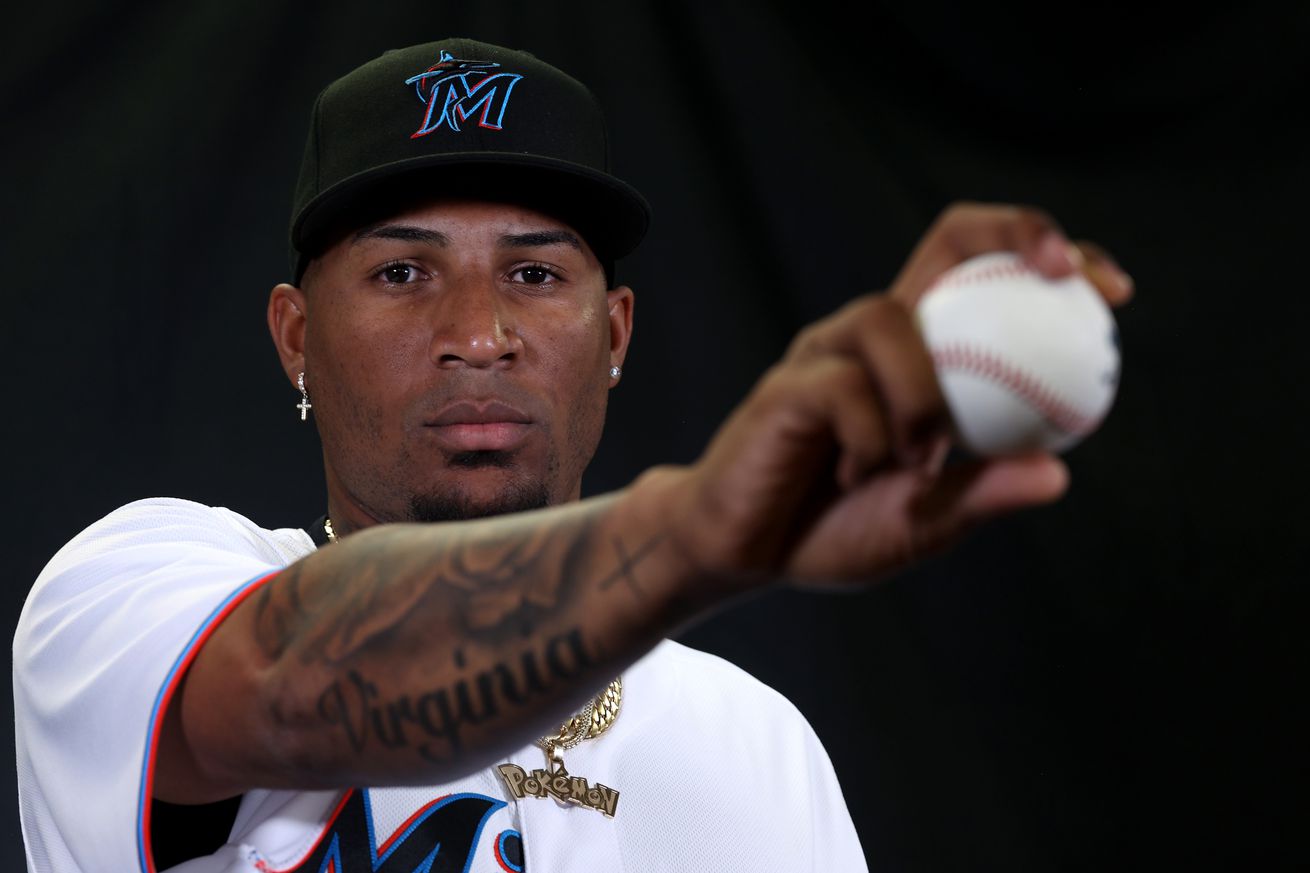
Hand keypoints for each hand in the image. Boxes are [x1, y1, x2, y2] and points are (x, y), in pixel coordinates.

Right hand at [672, 202, 1132, 588]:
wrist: (746, 554)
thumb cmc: (835, 526)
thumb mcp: (927, 522)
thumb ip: (981, 494)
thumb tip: (1055, 475)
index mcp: (920, 355)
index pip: (985, 272)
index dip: (1048, 259)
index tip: (1112, 291)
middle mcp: (876, 336)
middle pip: (948, 239)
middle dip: (1016, 235)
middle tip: (1063, 277)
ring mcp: (828, 352)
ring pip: (892, 322)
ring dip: (923, 401)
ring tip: (917, 464)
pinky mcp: (787, 383)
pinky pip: (843, 388)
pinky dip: (871, 439)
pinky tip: (860, 476)